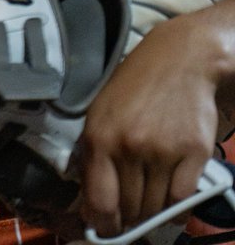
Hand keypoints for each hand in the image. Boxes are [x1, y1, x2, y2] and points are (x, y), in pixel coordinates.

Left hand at [77, 10, 221, 238]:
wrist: (180, 59)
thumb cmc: (136, 84)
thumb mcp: (101, 110)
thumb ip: (93, 152)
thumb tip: (91, 200)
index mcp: (100, 135)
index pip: (100, 199)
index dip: (102, 224)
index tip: (105, 230)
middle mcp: (130, 145)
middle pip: (129, 208)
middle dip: (128, 217)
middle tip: (129, 216)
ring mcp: (164, 150)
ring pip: (156, 206)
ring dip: (151, 212)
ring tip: (148, 203)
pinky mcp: (194, 153)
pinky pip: (183, 197)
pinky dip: (177, 207)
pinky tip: (171, 202)